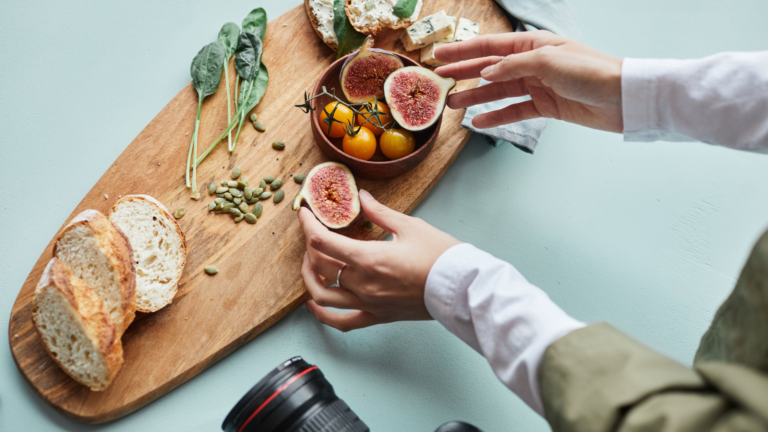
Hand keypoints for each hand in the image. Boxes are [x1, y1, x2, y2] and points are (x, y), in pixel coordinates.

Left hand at [297, 190, 460, 331]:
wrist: (460, 287)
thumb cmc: (440, 255)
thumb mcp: (409, 225)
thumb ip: (379, 212)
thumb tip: (362, 196)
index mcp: (368, 258)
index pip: (322, 241)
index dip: (308, 225)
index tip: (304, 214)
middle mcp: (363, 283)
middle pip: (320, 265)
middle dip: (310, 246)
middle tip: (314, 233)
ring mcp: (368, 303)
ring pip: (323, 295)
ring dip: (310, 278)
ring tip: (310, 264)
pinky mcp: (377, 316)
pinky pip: (343, 321)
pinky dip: (323, 315)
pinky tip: (313, 304)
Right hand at [434, 31, 623, 132]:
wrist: (621, 99)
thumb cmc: (590, 72)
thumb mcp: (547, 61)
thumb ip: (513, 66)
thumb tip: (486, 73)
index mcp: (533, 44)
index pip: (490, 46)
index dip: (463, 51)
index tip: (439, 56)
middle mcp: (532, 62)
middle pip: (489, 68)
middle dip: (463, 74)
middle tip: (438, 81)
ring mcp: (537, 85)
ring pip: (498, 91)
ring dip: (475, 97)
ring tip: (452, 105)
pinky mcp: (545, 106)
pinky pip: (514, 111)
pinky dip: (496, 116)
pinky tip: (478, 122)